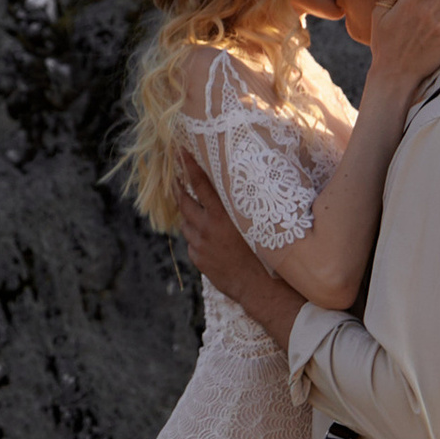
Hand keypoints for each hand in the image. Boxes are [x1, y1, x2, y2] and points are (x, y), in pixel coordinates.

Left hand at [177, 152, 295, 348]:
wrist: (258, 286)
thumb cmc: (265, 252)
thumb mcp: (255, 222)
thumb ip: (243, 205)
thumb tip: (242, 186)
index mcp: (222, 214)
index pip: (200, 183)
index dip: (189, 166)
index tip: (180, 152)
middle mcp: (206, 227)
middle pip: (184, 202)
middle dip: (178, 188)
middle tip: (173, 178)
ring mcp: (199, 244)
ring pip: (186, 223)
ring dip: (188, 214)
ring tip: (192, 208)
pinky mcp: (198, 258)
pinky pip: (192, 242)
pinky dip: (196, 236)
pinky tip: (206, 237)